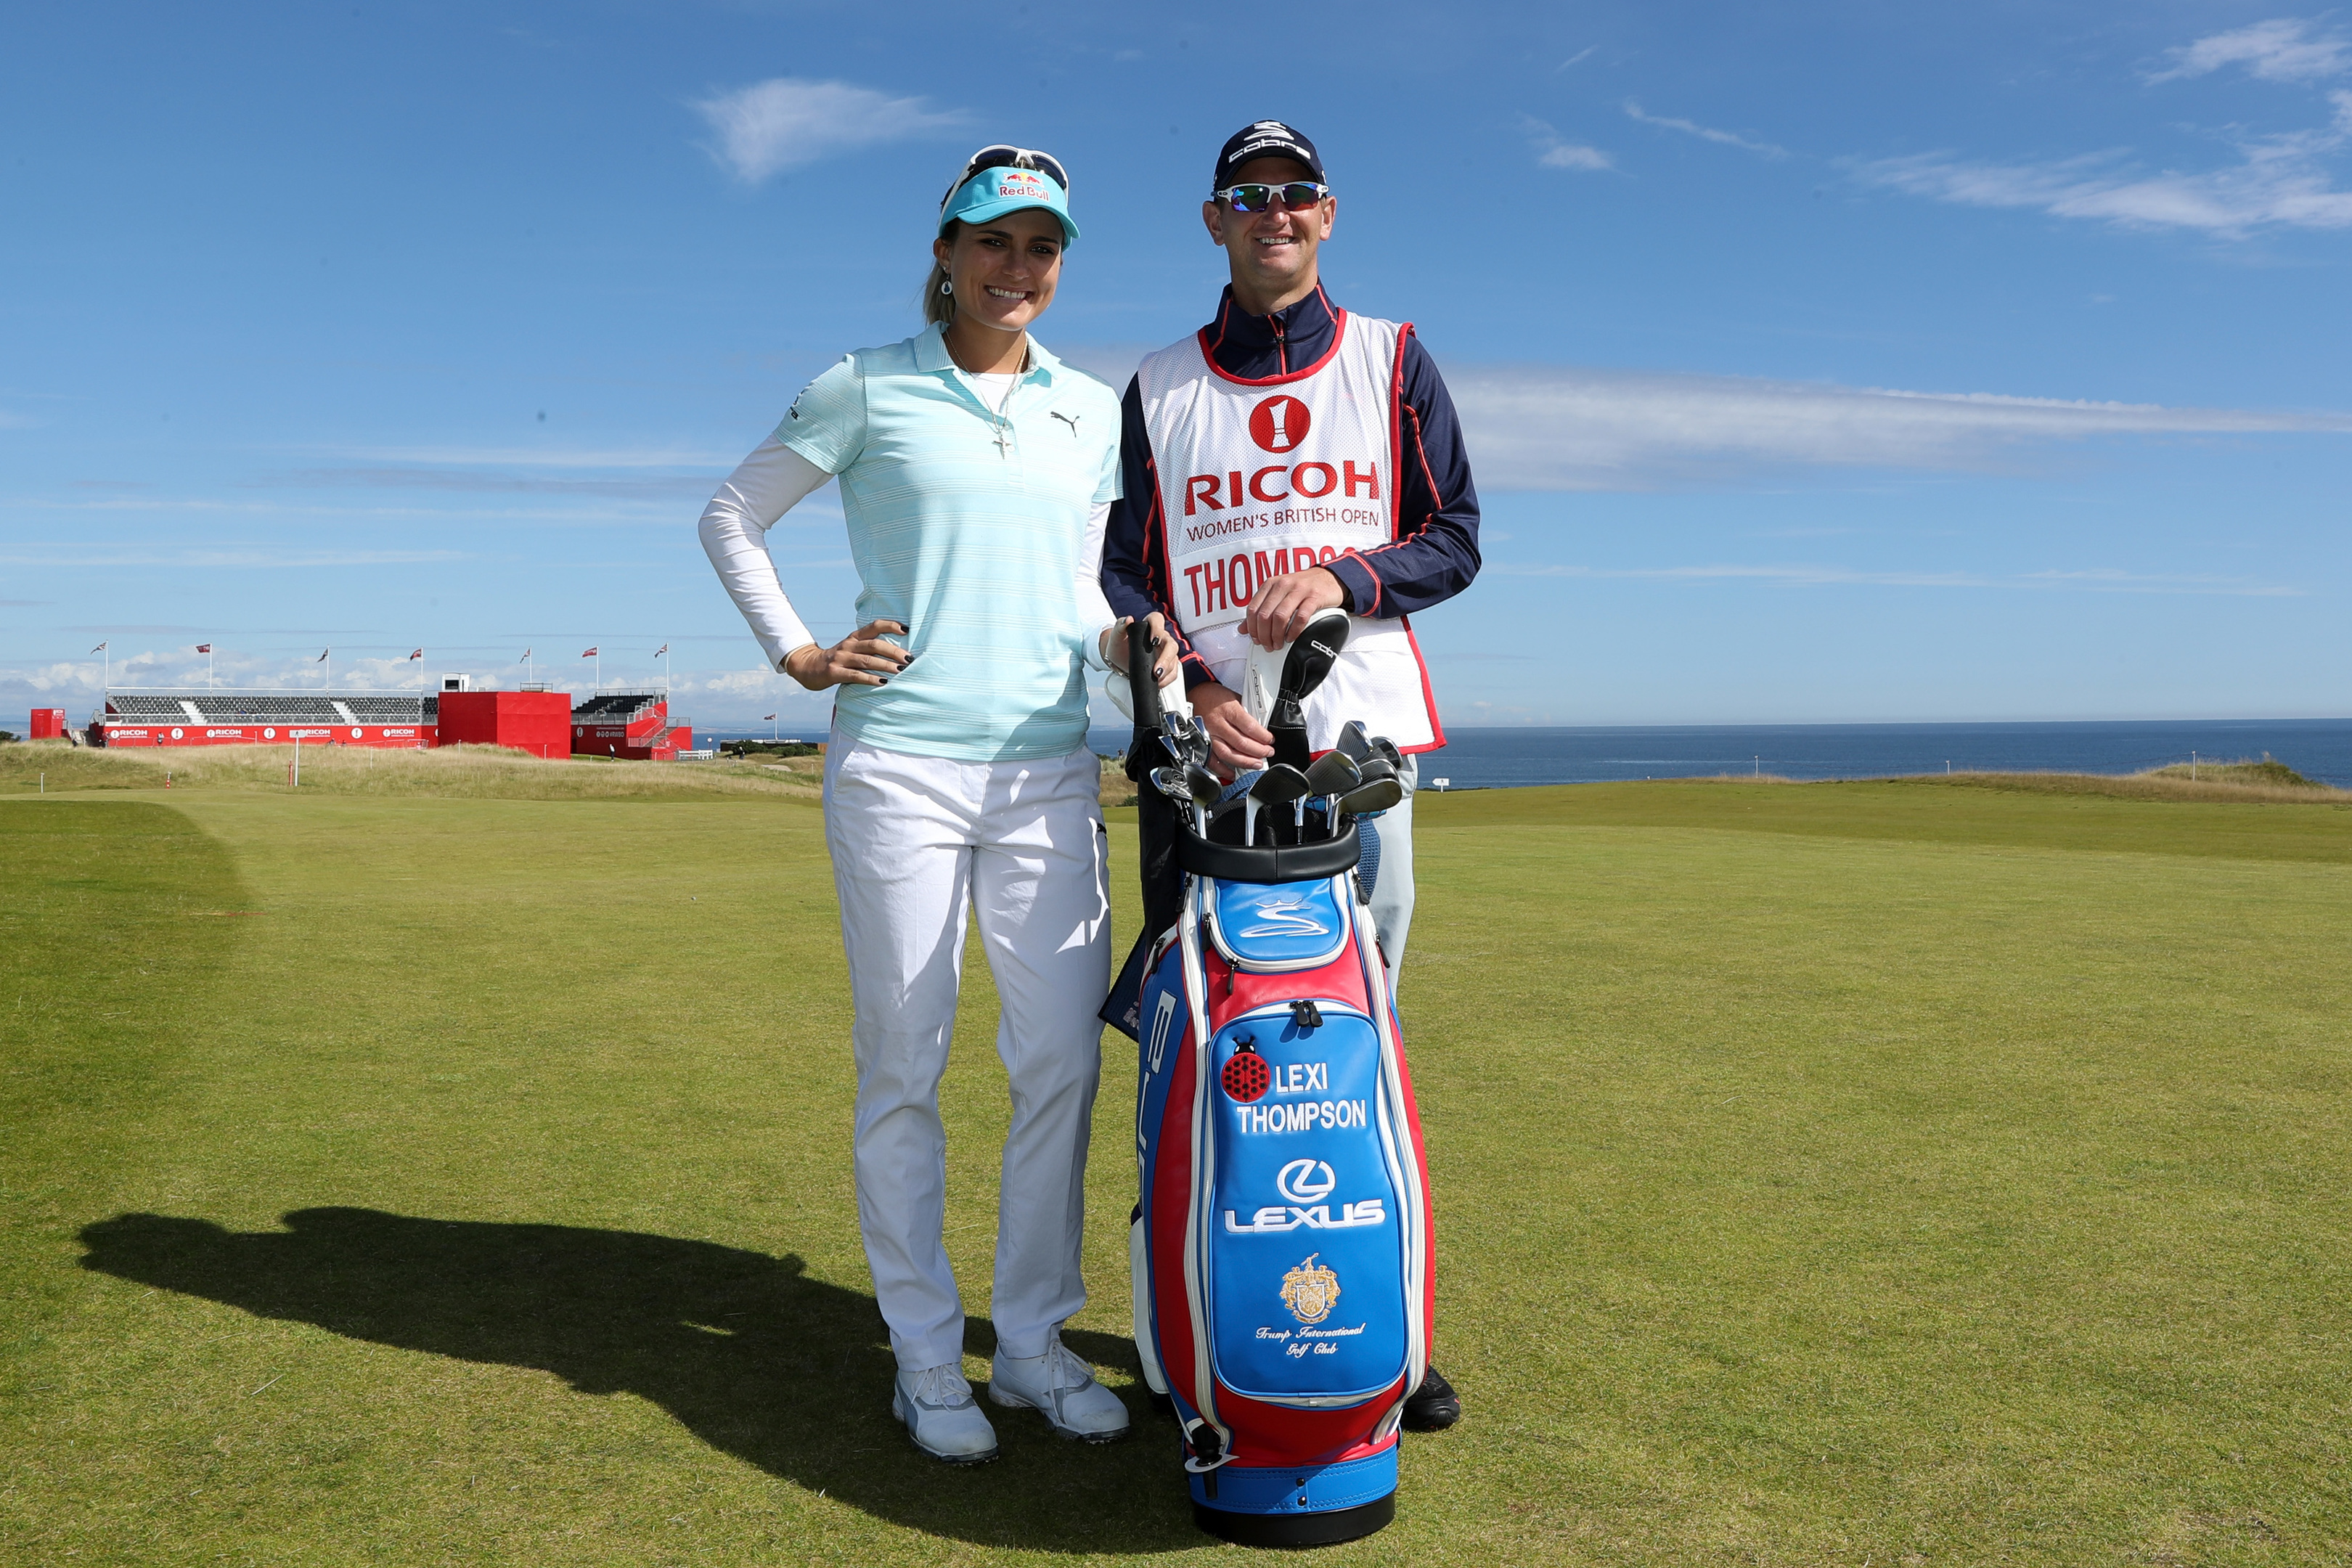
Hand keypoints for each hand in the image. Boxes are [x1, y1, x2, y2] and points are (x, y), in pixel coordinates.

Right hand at [782, 620, 911, 690]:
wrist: (808, 667)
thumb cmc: (838, 660)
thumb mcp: (851, 649)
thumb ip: (869, 649)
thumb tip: (898, 654)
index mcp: (854, 637)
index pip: (874, 626)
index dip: (890, 625)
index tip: (907, 630)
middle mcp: (849, 645)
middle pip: (874, 644)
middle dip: (894, 651)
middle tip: (909, 658)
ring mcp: (841, 658)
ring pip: (867, 660)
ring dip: (886, 665)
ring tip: (901, 670)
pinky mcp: (835, 673)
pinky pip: (856, 676)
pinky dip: (871, 679)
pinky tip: (884, 682)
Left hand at [1102, 612, 1179, 686]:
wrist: (1118, 660)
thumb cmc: (1118, 646)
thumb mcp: (1116, 636)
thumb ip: (1120, 625)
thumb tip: (1128, 619)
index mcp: (1148, 626)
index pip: (1157, 620)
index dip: (1158, 629)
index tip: (1153, 641)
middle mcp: (1160, 637)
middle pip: (1171, 644)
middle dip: (1166, 658)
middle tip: (1156, 670)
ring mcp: (1165, 651)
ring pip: (1174, 659)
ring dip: (1167, 670)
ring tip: (1157, 678)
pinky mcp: (1166, 664)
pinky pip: (1173, 671)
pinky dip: (1167, 678)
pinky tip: (1159, 682)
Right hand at [1191, 681, 1271, 778]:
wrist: (1197, 694)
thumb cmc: (1216, 696)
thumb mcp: (1236, 698)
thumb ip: (1247, 714)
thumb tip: (1261, 729)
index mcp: (1228, 710)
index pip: (1249, 727)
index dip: (1263, 736)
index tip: (1270, 740)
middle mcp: (1218, 724)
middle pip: (1241, 743)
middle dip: (1258, 751)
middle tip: (1267, 752)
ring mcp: (1209, 735)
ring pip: (1228, 754)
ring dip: (1244, 761)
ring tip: (1256, 763)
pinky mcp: (1203, 744)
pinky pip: (1212, 761)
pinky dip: (1223, 770)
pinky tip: (1233, 772)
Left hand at [1241, 566, 1345, 650]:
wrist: (1329, 578)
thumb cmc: (1303, 587)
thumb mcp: (1279, 594)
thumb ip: (1261, 610)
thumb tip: (1243, 629)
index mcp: (1271, 584)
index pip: (1253, 609)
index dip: (1252, 628)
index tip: (1256, 639)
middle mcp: (1283, 585)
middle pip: (1265, 615)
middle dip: (1264, 635)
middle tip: (1268, 645)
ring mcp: (1299, 590)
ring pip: (1280, 617)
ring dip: (1277, 635)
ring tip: (1279, 644)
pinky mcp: (1314, 597)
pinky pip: (1301, 617)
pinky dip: (1294, 631)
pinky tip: (1292, 637)